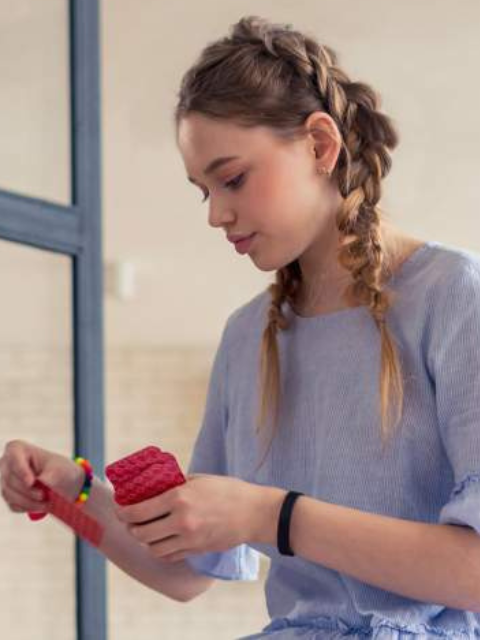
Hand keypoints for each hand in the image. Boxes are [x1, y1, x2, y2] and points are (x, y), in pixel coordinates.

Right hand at [0, 439, 83, 514]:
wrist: (64, 483)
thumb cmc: (60, 469)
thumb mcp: (59, 469)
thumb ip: (49, 475)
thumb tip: (42, 481)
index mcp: (17, 449)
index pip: (14, 458)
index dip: (21, 471)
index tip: (32, 482)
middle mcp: (7, 464)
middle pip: (10, 479)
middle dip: (28, 491)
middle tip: (44, 496)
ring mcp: (6, 481)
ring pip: (10, 494)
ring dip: (29, 502)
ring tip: (46, 504)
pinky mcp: (9, 496)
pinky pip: (13, 505)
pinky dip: (28, 508)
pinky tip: (41, 506)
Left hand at [114, 473, 265, 562]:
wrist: (254, 512)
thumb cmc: (228, 491)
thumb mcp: (199, 480)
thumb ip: (176, 486)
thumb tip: (155, 489)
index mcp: (178, 498)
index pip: (139, 510)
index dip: (123, 511)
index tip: (119, 508)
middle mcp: (180, 521)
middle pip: (141, 532)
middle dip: (131, 527)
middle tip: (129, 520)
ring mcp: (188, 539)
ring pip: (153, 548)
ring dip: (145, 540)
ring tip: (145, 531)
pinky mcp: (196, 551)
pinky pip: (169, 555)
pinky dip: (161, 549)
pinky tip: (162, 540)